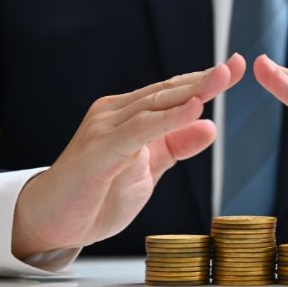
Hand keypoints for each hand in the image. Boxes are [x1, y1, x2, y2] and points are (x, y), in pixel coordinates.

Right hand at [12, 54, 245, 258]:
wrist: (51, 221)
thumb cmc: (95, 195)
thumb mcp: (148, 170)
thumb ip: (175, 146)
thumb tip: (209, 126)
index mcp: (127, 116)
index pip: (171, 93)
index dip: (204, 80)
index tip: (237, 66)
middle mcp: (114, 114)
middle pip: (166, 92)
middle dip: (204, 79)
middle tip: (236, 65)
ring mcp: (104, 129)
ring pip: (154, 105)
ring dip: (191, 91)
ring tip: (221, 77)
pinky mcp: (98, 150)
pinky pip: (139, 131)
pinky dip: (168, 119)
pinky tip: (193, 108)